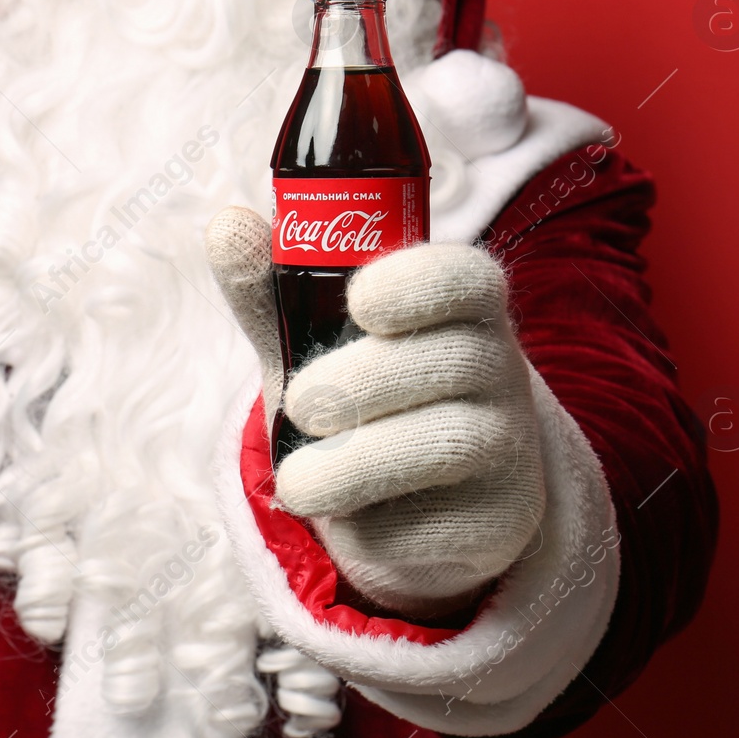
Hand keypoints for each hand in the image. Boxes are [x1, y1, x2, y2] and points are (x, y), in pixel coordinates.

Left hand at [205, 206, 545, 620]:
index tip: (361, 300)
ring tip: (297, 478)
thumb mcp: (305, 344)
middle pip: (455, 358)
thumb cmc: (352, 402)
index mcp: (459, 310)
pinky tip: (333, 505)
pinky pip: (446, 511)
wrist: (390, 510)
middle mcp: (499, 367)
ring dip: (355, 459)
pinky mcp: (503, 512)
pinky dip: (373, 506)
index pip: (468, 279)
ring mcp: (511, 441)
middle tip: (302, 405)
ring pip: (449, 437)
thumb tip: (228, 225)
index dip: (420, 283)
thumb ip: (268, 290)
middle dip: (362, 382)